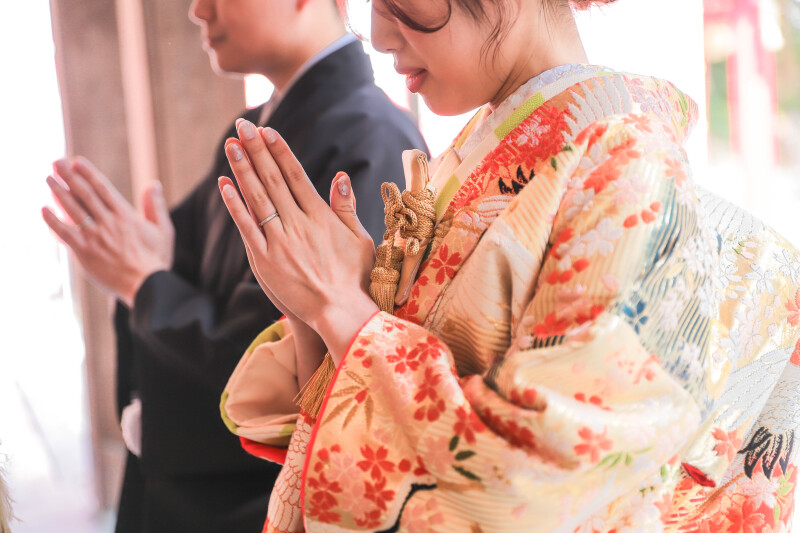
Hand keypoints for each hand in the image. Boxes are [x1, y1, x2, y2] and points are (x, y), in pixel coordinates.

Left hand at [42, 156, 174, 306]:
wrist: (147, 286)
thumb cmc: (157, 260)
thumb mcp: (164, 230)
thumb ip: (155, 206)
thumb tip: (153, 184)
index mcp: (126, 215)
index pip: (103, 188)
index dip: (89, 173)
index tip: (77, 161)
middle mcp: (108, 223)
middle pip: (84, 194)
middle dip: (69, 176)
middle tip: (57, 162)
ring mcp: (94, 237)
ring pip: (72, 209)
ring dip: (58, 192)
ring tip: (48, 179)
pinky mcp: (84, 252)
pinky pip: (63, 233)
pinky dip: (52, 220)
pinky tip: (43, 209)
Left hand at [218, 120, 377, 361]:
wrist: (340, 312)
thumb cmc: (355, 278)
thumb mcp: (360, 240)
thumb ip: (346, 208)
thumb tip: (340, 177)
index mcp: (321, 216)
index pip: (296, 175)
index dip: (280, 152)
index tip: (267, 131)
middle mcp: (298, 223)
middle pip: (273, 179)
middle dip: (256, 149)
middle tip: (242, 124)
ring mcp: (280, 241)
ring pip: (257, 198)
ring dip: (242, 169)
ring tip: (230, 144)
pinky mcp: (265, 261)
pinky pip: (246, 227)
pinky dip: (235, 205)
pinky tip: (224, 185)